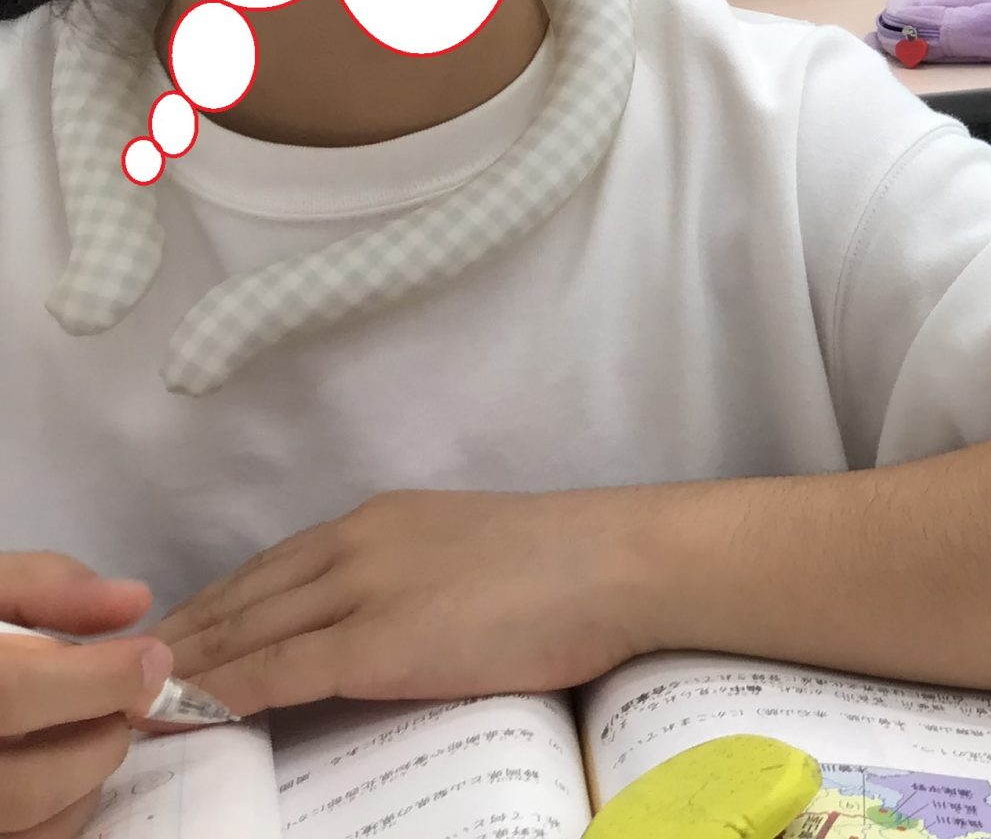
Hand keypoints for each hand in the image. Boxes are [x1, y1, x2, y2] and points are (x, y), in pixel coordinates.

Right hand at [0, 555, 165, 838]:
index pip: (13, 696)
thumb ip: (46, 586)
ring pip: (37, 825)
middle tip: (122, 702)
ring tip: (84, 728)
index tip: (152, 660)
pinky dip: (66, 808)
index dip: (97, 682)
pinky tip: (61, 762)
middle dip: (101, 739)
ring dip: (87, 778)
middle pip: (30, 785)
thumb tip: (132, 602)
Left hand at [159, 490, 659, 717]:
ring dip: (187, 666)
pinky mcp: (379, 642)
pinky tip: (189, 711)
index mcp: (382, 519)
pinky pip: (276, 670)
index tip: (173, 633)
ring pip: (245, 632)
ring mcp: (365, 591)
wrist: (621, 560)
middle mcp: (359, 543)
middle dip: (181, 635)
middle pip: (242, 596)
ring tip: (138, 697)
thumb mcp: (471, 552)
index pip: (270, 565)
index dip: (213, 603)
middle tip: (130, 671)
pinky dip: (223, 692)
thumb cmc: (571, 563)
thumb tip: (391, 616)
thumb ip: (415, 575)